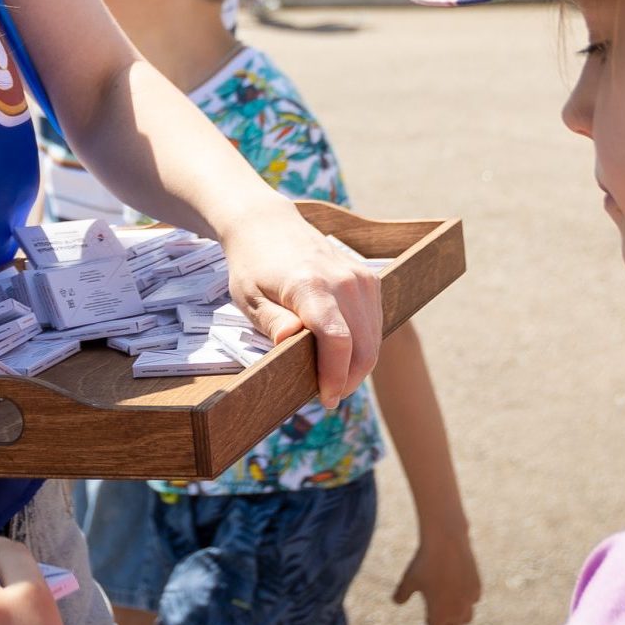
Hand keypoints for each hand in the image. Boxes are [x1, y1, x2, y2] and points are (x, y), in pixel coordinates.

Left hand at [219, 197, 382, 408]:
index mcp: (311, 286)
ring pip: (373, 340)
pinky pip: (375, 324)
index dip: (336, 377)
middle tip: (326, 396)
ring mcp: (361, 278)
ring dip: (357, 367)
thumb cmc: (254, 265)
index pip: (338, 342)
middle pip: (363, 347)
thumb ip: (273, 322)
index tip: (326, 399)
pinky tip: (341, 355)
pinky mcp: (369, 279)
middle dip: (348, 381)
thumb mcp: (249, 298)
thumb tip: (291, 343)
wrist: (268, 225)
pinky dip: (363, 346)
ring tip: (331, 379)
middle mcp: (344, 281)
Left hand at [392, 526, 481, 624]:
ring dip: (458, 617)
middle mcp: (457, 611)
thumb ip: (402, 593)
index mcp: (440, 614)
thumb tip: (396, 602)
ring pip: (467, 618)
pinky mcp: (476, 585)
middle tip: (434, 621)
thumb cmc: (424, 561)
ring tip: (447, 608)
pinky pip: (473, 599)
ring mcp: (469, 599)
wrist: (446, 541)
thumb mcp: (409, 578)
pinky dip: (466, 600)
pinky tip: (457, 591)